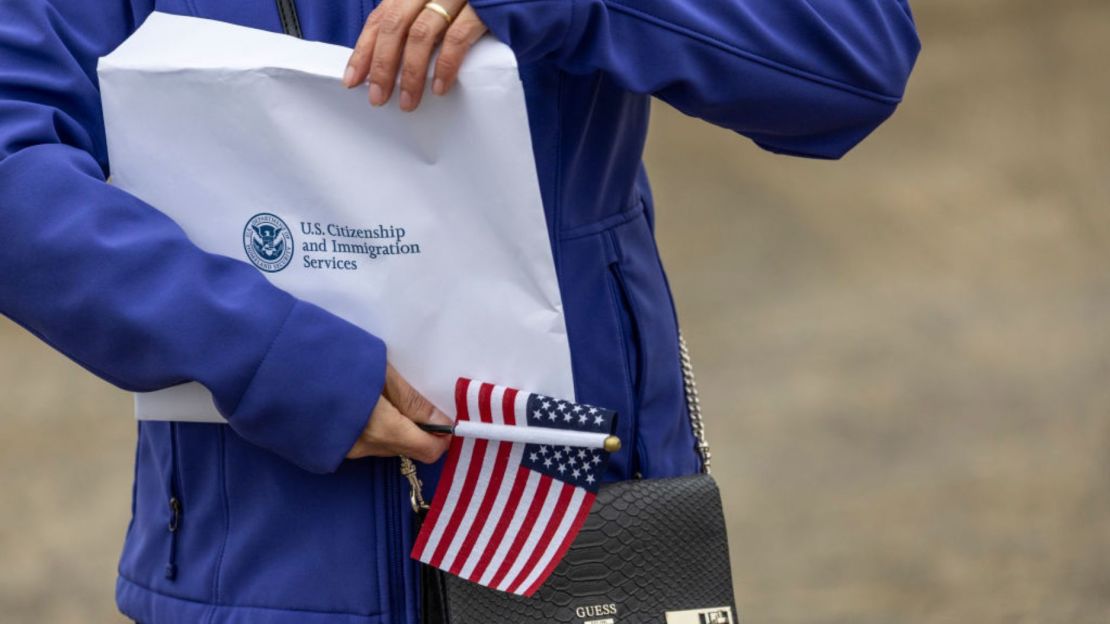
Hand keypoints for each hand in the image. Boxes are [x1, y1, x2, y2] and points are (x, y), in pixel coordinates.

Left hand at [342, 0, 488, 110]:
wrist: (535, 2)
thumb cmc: (485, 12)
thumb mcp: (445, 12)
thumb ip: (419, 25)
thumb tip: (385, 66)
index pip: (382, 16)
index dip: (365, 48)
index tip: (354, 79)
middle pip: (395, 24)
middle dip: (382, 64)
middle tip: (377, 97)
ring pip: (422, 33)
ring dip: (411, 72)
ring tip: (408, 101)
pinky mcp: (485, 7)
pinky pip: (458, 38)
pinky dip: (446, 65)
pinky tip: (440, 88)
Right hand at [346, 364, 452, 462]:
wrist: (285, 369)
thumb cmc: (341, 364)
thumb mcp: (383, 375)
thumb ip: (413, 401)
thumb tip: (442, 422)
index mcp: (383, 430)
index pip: (428, 451)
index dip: (443, 437)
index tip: (446, 419)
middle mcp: (367, 447)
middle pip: (410, 448)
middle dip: (422, 432)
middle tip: (420, 404)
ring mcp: (349, 449)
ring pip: (389, 445)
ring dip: (399, 428)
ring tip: (391, 399)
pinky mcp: (337, 445)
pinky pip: (370, 442)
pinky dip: (379, 428)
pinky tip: (371, 406)